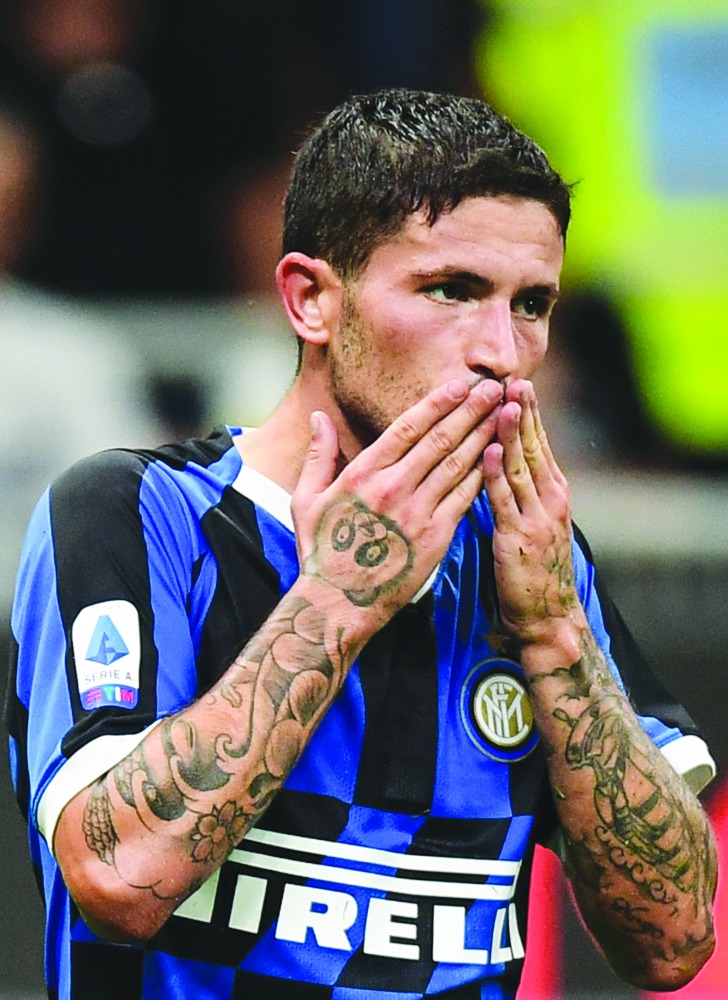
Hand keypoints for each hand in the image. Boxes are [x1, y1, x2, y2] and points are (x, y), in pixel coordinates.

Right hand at [292, 378, 502, 627]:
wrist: (338, 605)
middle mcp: (393, 488)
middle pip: (440, 440)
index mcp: (363, 474)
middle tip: (495, 388)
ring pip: (458, 465)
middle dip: (471, 411)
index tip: (460, 385)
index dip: (437, 403)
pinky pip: (465, 498)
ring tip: (503, 414)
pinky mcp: (435, 538)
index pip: (407, 427)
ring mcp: (417, 513)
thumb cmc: (321, 552)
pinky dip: (483, 474)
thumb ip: (319, 456)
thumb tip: (318, 417)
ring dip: (483, 436)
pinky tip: (499, 457)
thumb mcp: (307, 500)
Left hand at [482, 379, 579, 644]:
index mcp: (552, 493)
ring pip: (520, 467)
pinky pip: (503, 501)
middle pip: (533, 447)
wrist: (547, 619)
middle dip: (522, 413)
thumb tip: (497, 462)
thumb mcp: (532, 524)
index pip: (538, 443)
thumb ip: (519, 493)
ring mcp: (536, 518)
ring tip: (501, 403)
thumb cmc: (532, 573)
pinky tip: (484, 452)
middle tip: (512, 380)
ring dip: (509, 434)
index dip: (527, 414)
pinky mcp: (518, 538)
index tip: (516, 384)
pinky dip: (494, 474)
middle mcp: (550, 499)